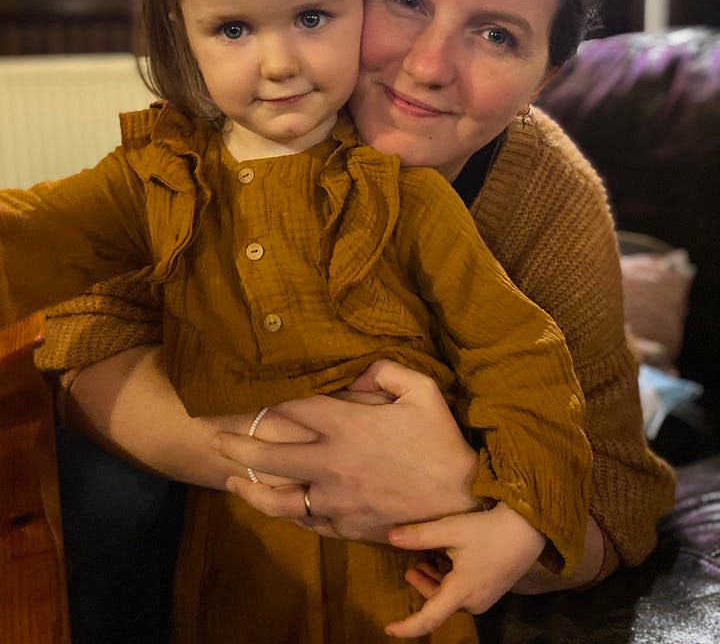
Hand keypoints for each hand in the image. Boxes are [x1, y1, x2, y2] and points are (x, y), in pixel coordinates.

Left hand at [216, 359, 479, 542]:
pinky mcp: (345, 527)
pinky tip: (272, 505)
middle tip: (213, 438)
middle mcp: (332, 464)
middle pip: (268, 456)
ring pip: (277, 498)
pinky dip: (283, 513)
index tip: (242, 397)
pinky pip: (303, 522)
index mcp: (348, 426)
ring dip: (248, 488)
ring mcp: (335, 500)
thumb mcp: (423, 391)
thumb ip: (386, 371)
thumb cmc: (444, 442)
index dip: (263, 402)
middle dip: (235, 445)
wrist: (464, 503)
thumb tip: (357, 369)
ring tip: (230, 479)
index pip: (292, 409)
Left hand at [383, 503, 546, 638]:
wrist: (528, 529)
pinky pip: (464, 592)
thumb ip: (421, 536)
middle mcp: (473, 602)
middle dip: (422, 587)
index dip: (408, 626)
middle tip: (410, 569)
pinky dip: (449, 581)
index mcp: (461, 592)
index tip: (389, 628)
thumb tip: (391, 537)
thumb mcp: (451, 529)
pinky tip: (445, 561)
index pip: (429, 618)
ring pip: (451, 597)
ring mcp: (484, 598)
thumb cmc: (488, 530)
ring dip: (434, 582)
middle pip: (439, 603)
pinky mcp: (492, 590)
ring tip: (422, 564)